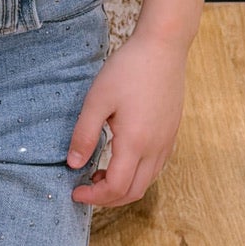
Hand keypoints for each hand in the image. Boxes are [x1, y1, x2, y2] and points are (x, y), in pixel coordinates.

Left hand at [65, 30, 187, 208]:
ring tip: (98, 173)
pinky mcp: (171, 133)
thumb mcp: (97, 99)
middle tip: (85, 188)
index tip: (75, 191)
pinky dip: (136, 175)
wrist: (163, 47)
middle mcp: (155, 148)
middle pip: (133, 192)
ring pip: (147, 182)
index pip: (116, 187)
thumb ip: (84, 135)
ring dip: (123, 187)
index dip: (93, 197)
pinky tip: (120, 159)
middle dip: (107, 199)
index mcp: (135, 143)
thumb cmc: (128, 69)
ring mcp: (167, 142)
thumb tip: (73, 164)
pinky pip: (155, 167)